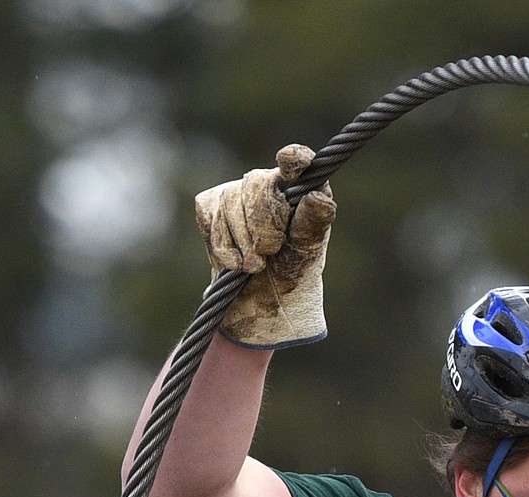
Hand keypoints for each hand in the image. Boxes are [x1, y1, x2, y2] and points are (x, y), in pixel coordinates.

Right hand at [194, 144, 335, 347]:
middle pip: (256, 185)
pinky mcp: (210, 206)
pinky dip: (223, 249)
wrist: (258, 306)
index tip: (293, 162)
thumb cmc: (291, 277)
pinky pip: (211, 220)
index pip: (296, 163)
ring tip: (256, 265)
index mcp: (299, 190)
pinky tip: (236, 262)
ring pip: (231, 204)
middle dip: (263, 227)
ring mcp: (236, 191)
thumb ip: (314, 223)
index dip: (294, 159)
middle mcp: (268, 182)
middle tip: (270, 253)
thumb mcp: (307, 254)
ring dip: (244, 246)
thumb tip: (318, 196)